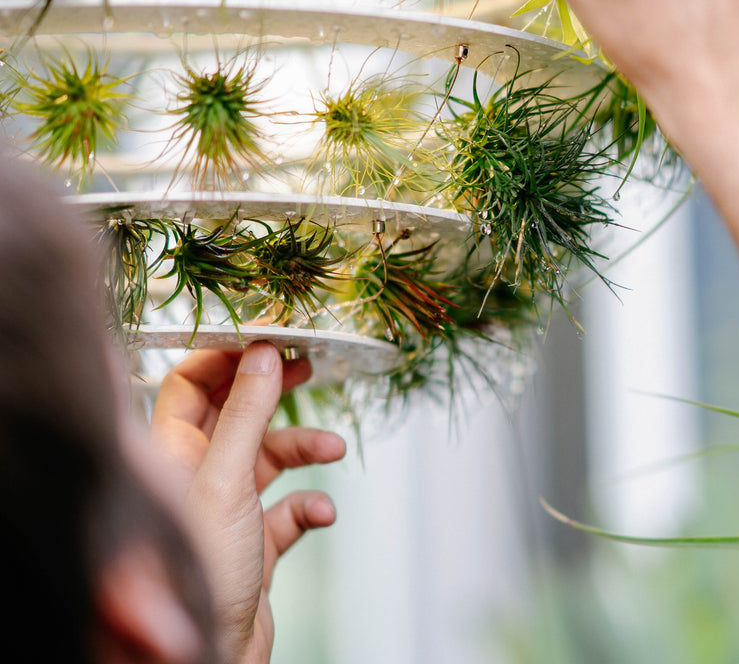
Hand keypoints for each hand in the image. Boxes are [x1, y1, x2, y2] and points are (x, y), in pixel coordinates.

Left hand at [150, 343, 346, 663]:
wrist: (213, 661)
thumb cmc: (201, 575)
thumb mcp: (226, 481)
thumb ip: (244, 415)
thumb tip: (263, 355)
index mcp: (173, 455)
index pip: (190, 384)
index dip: (226, 357)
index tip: (267, 338)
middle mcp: (198, 476)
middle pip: (235, 413)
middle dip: (273, 390)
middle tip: (307, 366)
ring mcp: (228, 510)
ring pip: (269, 457)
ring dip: (304, 447)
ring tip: (333, 447)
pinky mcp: (256, 544)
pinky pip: (289, 508)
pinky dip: (310, 504)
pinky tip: (321, 512)